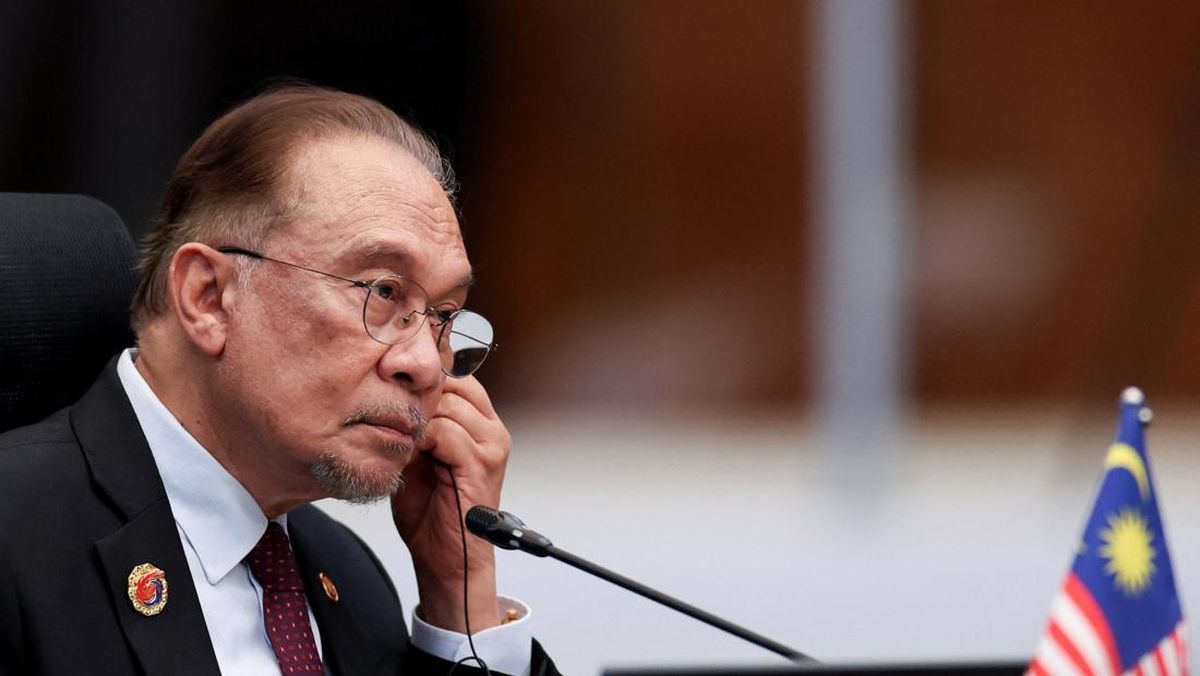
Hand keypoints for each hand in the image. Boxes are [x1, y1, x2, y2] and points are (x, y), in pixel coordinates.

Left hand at [391, 375, 509, 632]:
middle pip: (452, 385)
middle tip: (391, 419)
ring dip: (416, 421)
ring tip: (399, 442)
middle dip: (417, 400)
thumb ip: (415, 423)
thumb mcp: (417, 455)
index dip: (424, 382)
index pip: (457, 376)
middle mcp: (493, 429)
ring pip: (447, 406)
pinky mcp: (482, 464)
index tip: (393, 392)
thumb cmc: (431, 512)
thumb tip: (389, 395)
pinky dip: (420, 441)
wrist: (445, 559)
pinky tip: (408, 456)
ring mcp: (492, 445)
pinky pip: (446, 433)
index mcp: (482, 423)